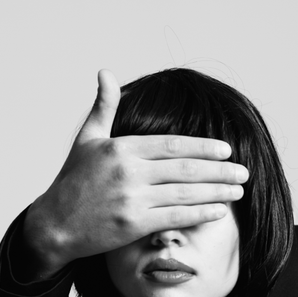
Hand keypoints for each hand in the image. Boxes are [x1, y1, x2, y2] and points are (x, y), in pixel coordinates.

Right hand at [22, 70, 248, 278]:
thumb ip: (104, 107)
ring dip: (217, 191)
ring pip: (185, 193)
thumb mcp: (87, 139)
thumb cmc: (73, 180)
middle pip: (185, 168)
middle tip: (244, 171)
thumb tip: (105, 71)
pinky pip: (175, 217)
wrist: (54, 224)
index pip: (172, 144)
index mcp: (121, 148)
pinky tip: (220, 210)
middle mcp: (128, 172)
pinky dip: (200, 213)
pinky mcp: (133, 225)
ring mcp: (131, 199)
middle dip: (219, 170)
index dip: (203, 146)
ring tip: (239, 190)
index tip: (226, 149)